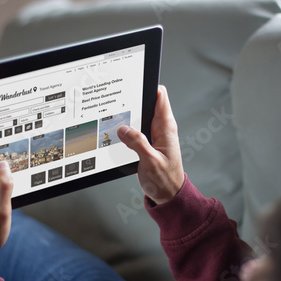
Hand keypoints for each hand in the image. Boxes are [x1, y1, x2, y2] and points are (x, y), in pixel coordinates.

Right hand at [118, 85, 183, 204]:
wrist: (168, 195)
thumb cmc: (164, 181)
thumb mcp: (150, 162)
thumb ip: (137, 143)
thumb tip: (123, 129)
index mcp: (166, 127)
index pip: (160, 96)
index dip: (147, 86)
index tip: (132, 85)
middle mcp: (161, 128)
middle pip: (146, 103)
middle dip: (131, 102)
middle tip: (115, 105)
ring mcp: (154, 134)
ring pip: (139, 116)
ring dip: (127, 117)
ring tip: (113, 119)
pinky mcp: (148, 142)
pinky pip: (135, 129)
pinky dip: (126, 129)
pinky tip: (117, 134)